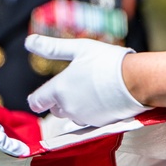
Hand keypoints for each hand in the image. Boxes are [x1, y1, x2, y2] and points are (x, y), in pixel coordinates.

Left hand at [25, 35, 148, 126]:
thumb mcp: (78, 48)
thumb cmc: (107, 61)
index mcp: (59, 89)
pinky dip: (90, 112)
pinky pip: (87, 121)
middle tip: (76, 84)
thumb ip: (52, 47)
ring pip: (72, 115)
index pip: (37, 101)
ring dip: (76, 106)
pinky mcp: (98, 124)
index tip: (38, 98)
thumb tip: (29, 41)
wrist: (136, 80)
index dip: (36, 99)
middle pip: (55, 109)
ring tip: (92, 89)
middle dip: (60, 100)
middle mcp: (68, 107)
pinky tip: (102, 99)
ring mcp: (83, 118)